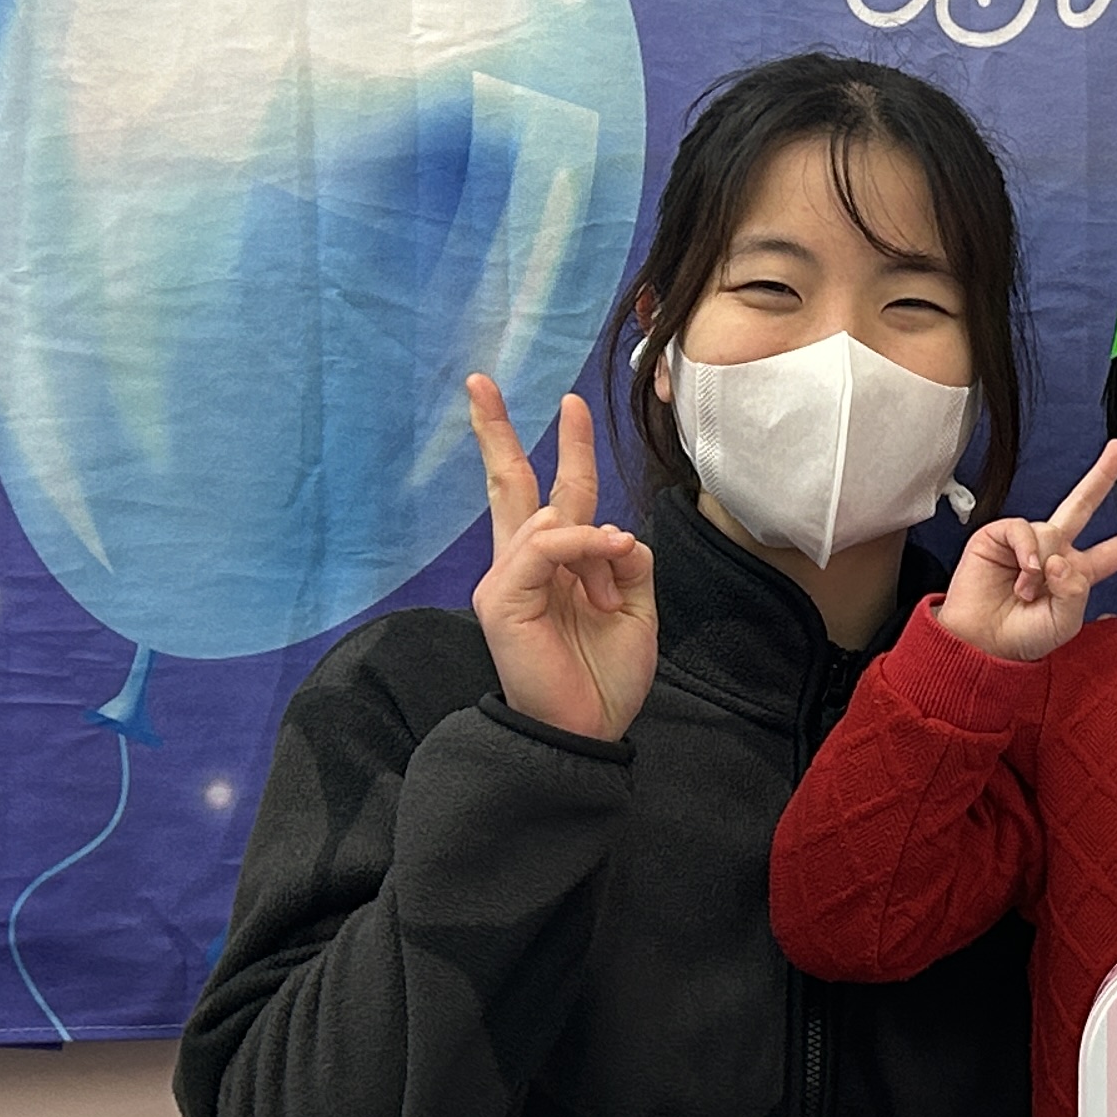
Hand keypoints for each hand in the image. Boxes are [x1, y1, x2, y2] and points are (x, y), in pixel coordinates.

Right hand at [466, 376, 658, 740]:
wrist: (587, 734)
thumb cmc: (605, 679)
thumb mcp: (636, 609)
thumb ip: (626, 561)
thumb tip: (611, 531)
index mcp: (552, 567)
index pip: (550, 494)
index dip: (562, 449)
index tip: (567, 403)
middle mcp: (521, 567)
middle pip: (509, 484)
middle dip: (496, 431)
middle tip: (480, 382)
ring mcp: (505, 582)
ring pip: (548, 517)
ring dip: (596, 544)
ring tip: (612, 591)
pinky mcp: (501, 600)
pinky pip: (542, 545)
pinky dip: (580, 545)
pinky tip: (605, 559)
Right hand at [934, 442, 1116, 662]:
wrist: (979, 642)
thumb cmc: (1021, 638)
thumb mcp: (1062, 623)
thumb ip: (1074, 593)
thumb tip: (1060, 558)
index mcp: (1076, 575)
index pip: (1115, 552)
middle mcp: (1054, 552)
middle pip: (1082, 506)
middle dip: (1100, 476)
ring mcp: (1028, 543)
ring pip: (1050, 530)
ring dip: (1041, 565)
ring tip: (1025, 592)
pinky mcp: (999, 537)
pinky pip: (1022, 528)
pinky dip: (1026, 549)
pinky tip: (1021, 571)